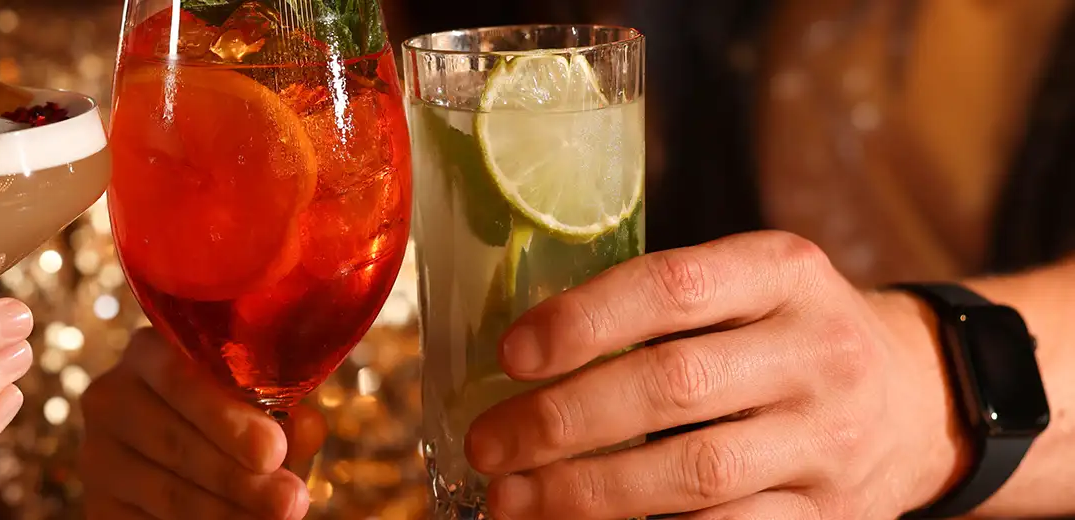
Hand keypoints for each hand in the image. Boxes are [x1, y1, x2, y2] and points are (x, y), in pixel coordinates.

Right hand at [79, 328, 325, 519]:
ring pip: (167, 492)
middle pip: (173, 441)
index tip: (273, 451)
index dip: (226, 417)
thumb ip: (284, 410)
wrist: (190, 449)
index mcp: (149, 352)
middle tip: (290, 500)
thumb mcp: (264, 403)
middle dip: (237, 476)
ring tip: (277, 519)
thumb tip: (303, 427)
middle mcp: (111, 397)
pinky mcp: (99, 504)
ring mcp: (98, 454)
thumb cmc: (234, 414)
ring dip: (227, 512)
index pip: (179, 377)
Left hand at [466, 231, 962, 518]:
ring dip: (588, 493)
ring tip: (513, 501)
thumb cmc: (784, 337)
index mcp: (783, 273)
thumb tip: (517, 358)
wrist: (921, 397)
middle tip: (490, 445)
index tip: (511, 355)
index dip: (583, 321)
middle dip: (563, 421)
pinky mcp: (835, 512)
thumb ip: (655, 307)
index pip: (672, 287)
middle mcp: (818, 350)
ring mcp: (831, 438)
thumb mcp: (746, 288)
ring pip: (695, 472)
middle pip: (673, 386)